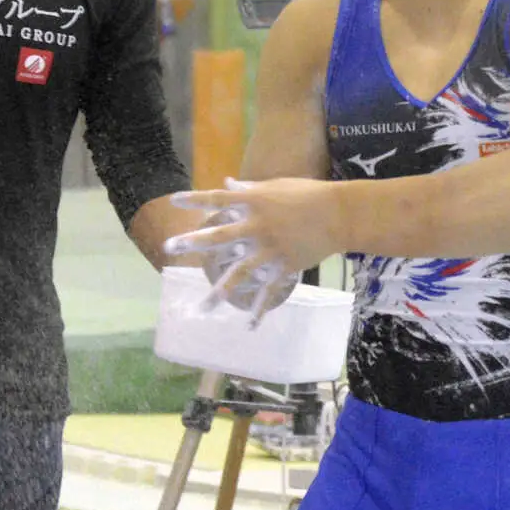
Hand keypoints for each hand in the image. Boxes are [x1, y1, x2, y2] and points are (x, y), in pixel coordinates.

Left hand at [164, 177, 343, 318]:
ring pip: (239, 273)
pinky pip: (269, 292)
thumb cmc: (310, 194)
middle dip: (193, 242)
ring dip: (220, 292)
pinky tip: (248, 326)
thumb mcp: (278, 186)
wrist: (340, 214)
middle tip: (169, 247)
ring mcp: (269, 248)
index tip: (174, 200)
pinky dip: (259, 310)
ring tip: (202, 308)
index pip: (218, 199)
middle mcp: (257, 225)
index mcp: (254, 201)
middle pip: (219, 235)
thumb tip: (228, 183)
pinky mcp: (284, 265)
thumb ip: (250, 189)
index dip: (195, 199)